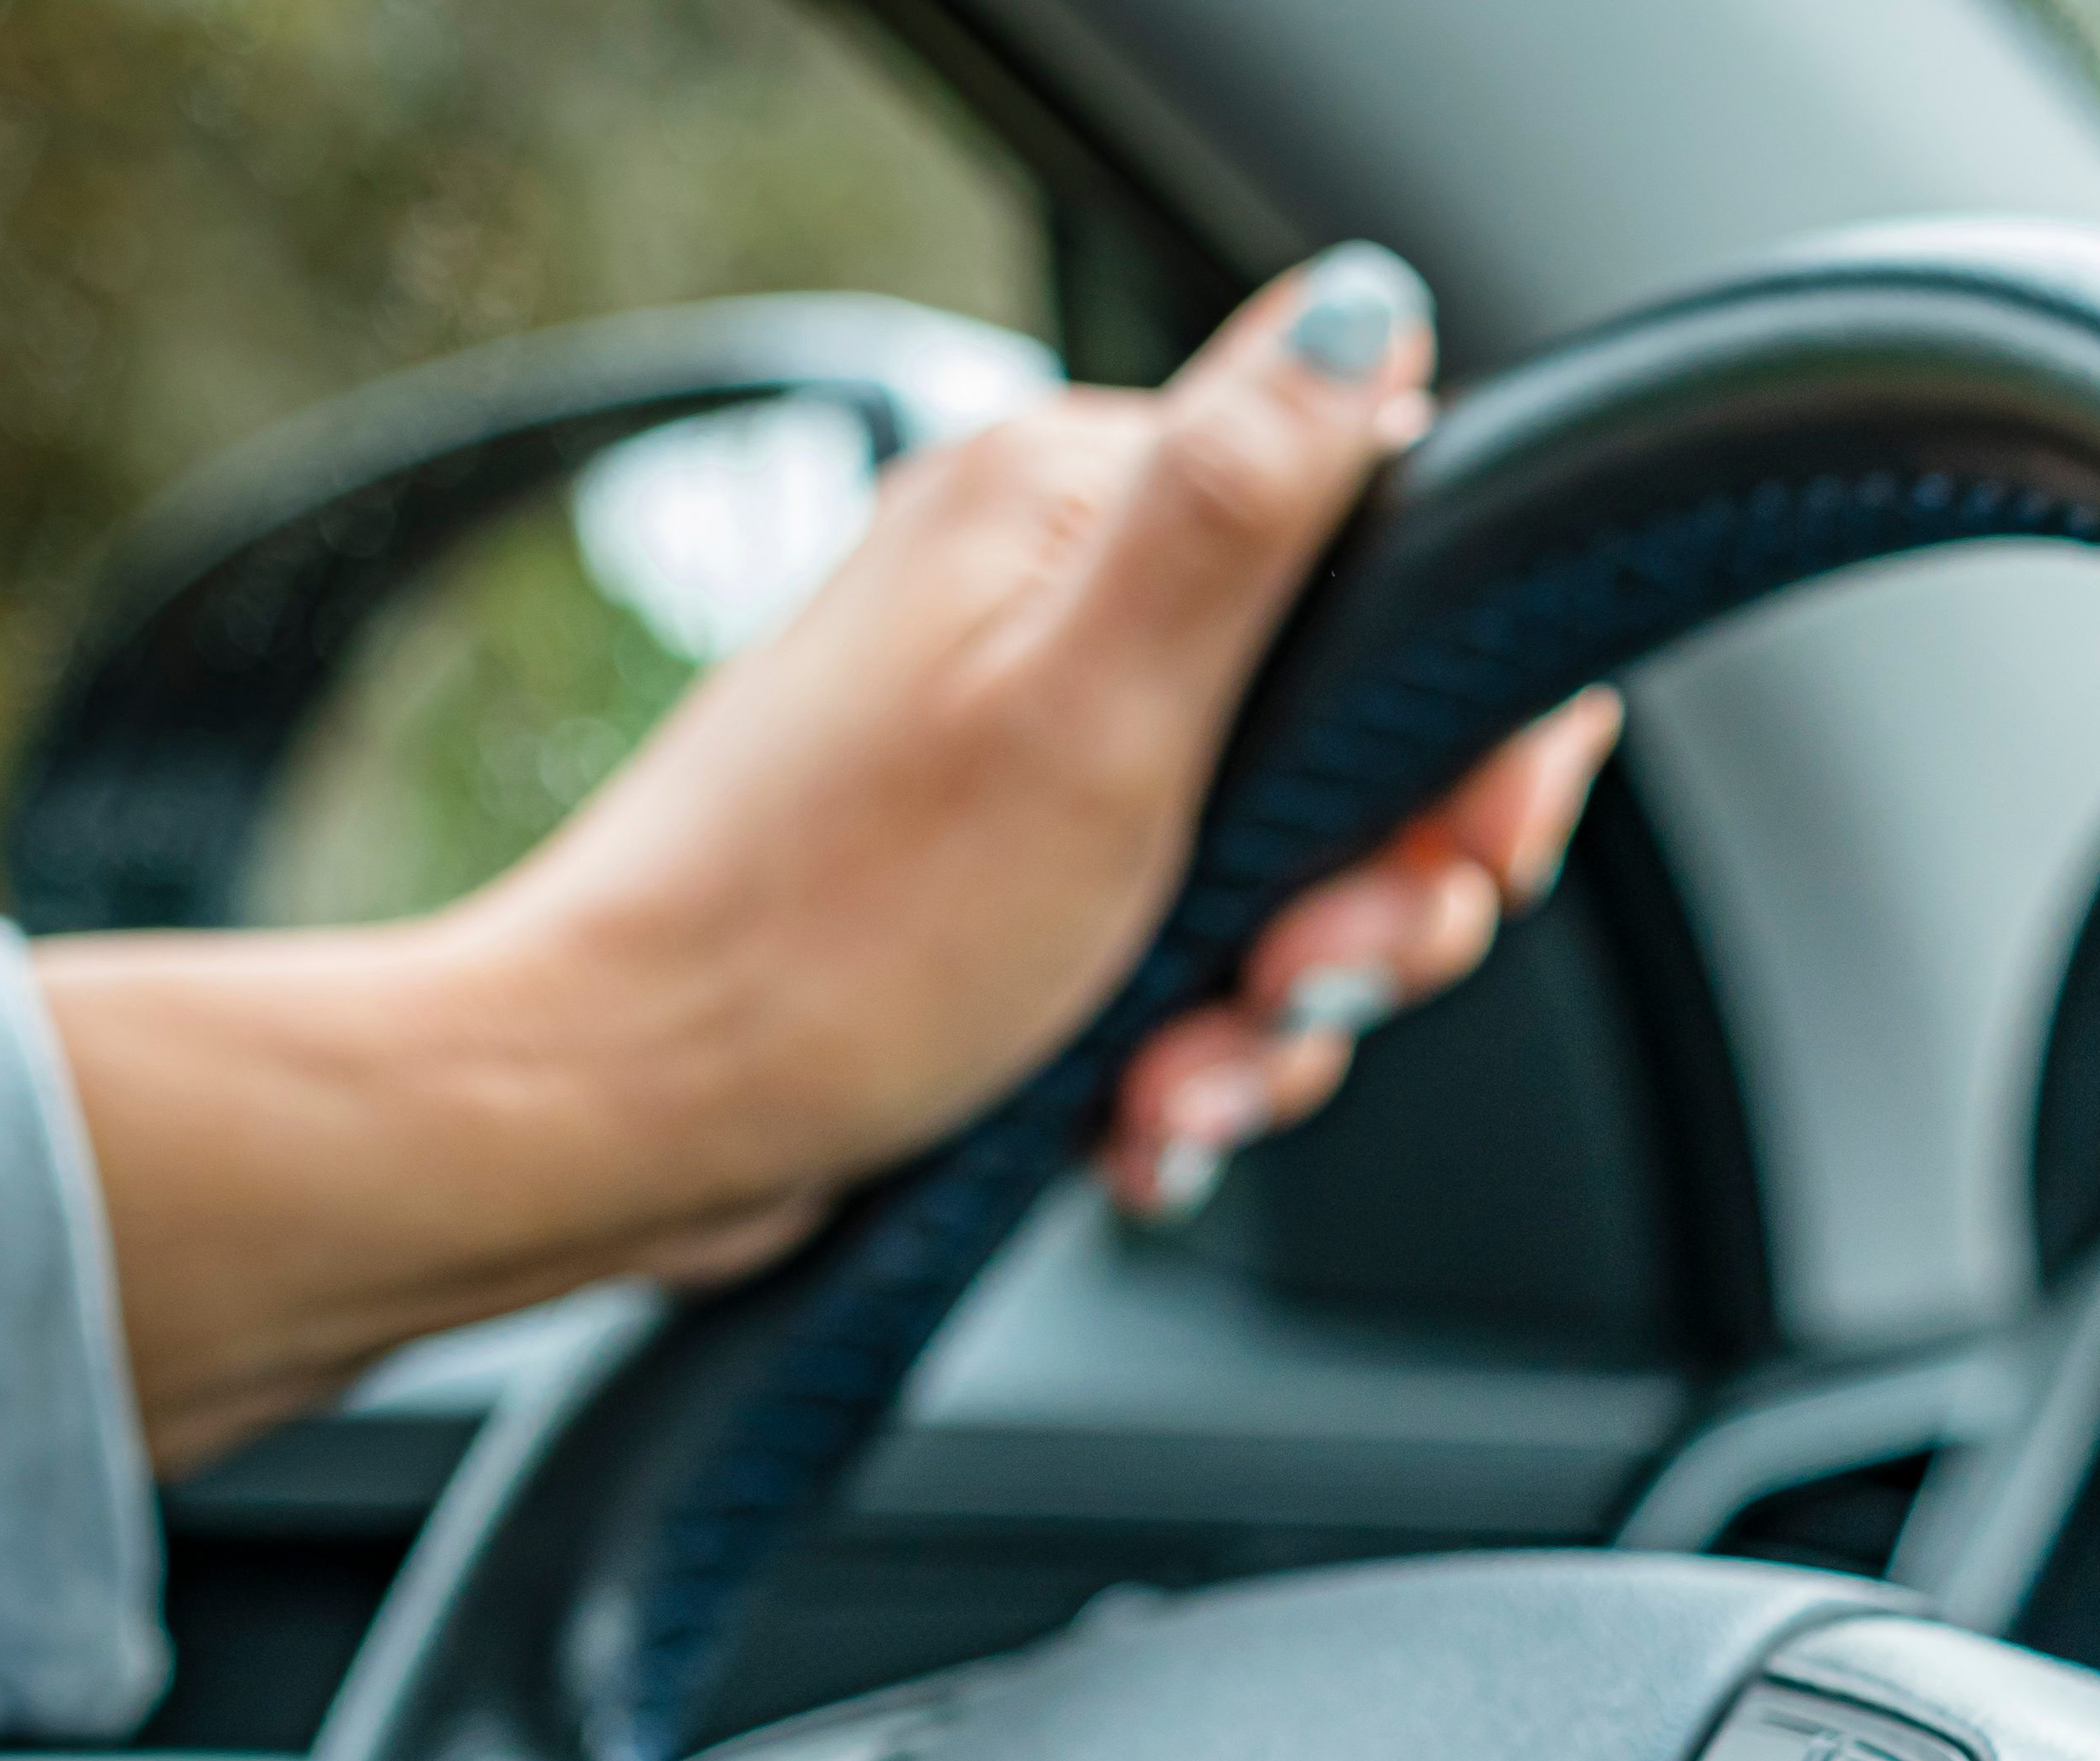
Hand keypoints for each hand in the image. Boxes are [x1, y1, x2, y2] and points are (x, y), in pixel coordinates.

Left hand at [40, 244, 1623, 1467]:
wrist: (626, 1117)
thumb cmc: (835, 938)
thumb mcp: (1090, 710)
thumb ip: (1243, 502)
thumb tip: (1360, 304)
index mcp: (1073, 512)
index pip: (1392, 549)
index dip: (1473, 724)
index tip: (1467, 855)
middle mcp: (1049, 598)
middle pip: (1356, 732)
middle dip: (1371, 902)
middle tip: (1306, 986)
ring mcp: (1027, 739)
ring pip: (1281, 870)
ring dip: (1273, 1013)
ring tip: (1192, 1079)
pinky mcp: (1006, 872)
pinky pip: (1181, 952)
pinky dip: (1188, 1051)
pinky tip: (1142, 1112)